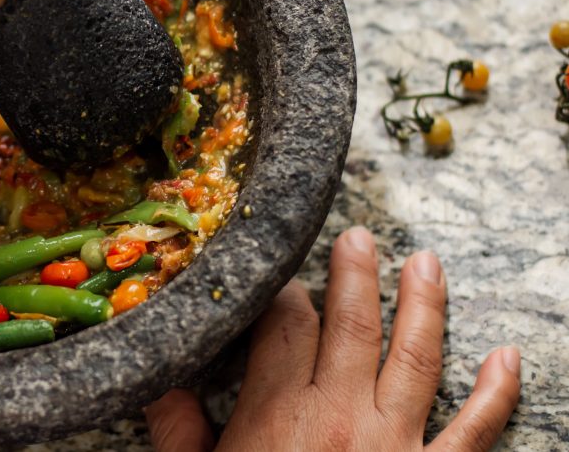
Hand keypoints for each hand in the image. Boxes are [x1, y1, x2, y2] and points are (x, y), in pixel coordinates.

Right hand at [146, 228, 520, 450]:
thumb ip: (178, 433)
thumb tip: (161, 385)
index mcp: (277, 415)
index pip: (284, 328)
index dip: (284, 295)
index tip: (284, 279)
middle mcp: (340, 417)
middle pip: (349, 326)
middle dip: (353, 276)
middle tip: (358, 237)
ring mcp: (394, 446)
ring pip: (414, 359)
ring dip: (423, 306)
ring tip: (426, 263)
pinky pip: (474, 432)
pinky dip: (496, 394)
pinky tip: (507, 358)